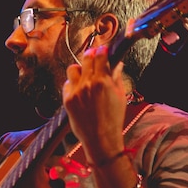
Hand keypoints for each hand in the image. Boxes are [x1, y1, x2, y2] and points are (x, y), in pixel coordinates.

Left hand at [63, 45, 127, 162]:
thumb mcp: (121, 96)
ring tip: (84, 76)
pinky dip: (72, 84)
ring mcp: (76, 91)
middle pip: (86, 58)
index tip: (103, 49)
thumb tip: (117, 65)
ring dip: (79, 69)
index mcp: (103, 81)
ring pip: (73, 69)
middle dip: (91, 55)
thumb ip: (116, 78)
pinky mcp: (67, 100)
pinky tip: (78, 90)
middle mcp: (88, 84)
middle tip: (93, 58)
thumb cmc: (114, 119)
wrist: (101, 139)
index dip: (102, 50)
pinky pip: (67, 84)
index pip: (100, 56)